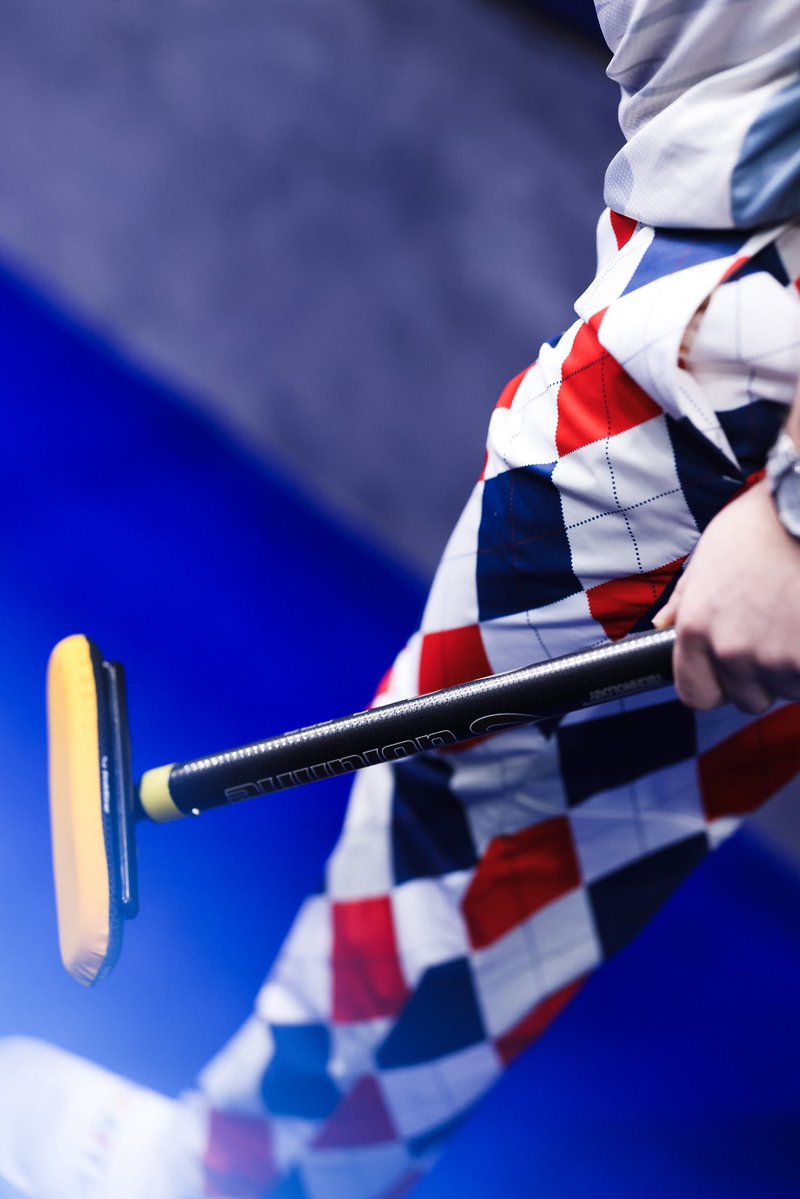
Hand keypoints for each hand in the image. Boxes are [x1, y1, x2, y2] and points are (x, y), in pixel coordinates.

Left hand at [654, 479, 799, 712]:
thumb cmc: (761, 524)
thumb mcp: (707, 556)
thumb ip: (685, 600)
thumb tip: (661, 627)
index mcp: (695, 629)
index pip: (696, 694)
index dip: (716, 686)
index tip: (730, 674)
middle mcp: (731, 650)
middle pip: (748, 698)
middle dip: (763, 675)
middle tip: (777, 632)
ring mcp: (776, 658)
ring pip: (788, 688)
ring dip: (795, 666)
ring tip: (797, 618)